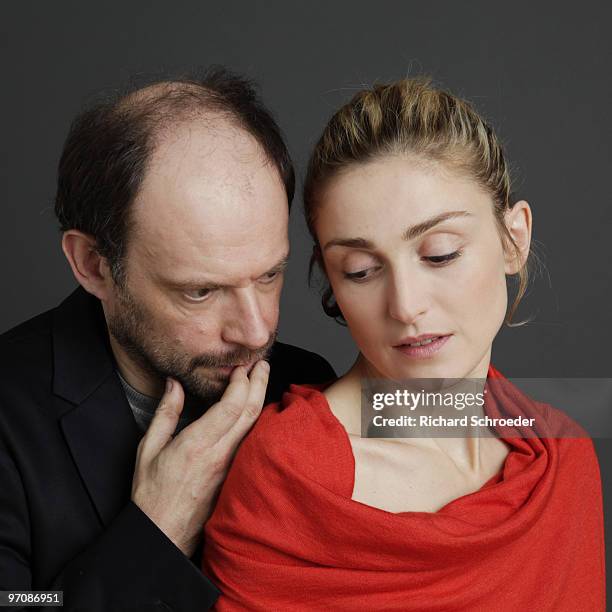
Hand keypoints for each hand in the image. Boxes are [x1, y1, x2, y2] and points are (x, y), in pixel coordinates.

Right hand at [131, 360, 269, 556]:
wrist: (162, 536)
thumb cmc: (151, 494)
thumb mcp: (148, 450)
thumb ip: (165, 413)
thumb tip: (174, 384)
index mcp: (196, 445)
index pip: (230, 407)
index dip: (241, 383)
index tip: (241, 366)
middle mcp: (218, 454)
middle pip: (250, 412)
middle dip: (259, 383)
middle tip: (262, 363)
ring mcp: (231, 467)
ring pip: (254, 427)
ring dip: (261, 399)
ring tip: (262, 378)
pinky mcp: (235, 476)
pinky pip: (251, 442)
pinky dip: (257, 420)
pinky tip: (256, 409)